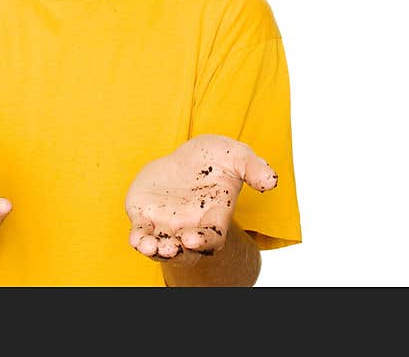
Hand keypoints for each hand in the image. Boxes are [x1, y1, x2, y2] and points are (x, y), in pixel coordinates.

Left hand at [125, 134, 277, 266]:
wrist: (189, 156)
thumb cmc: (218, 160)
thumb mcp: (238, 157)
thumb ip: (254, 168)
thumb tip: (271, 181)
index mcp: (214, 218)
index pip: (212, 238)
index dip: (203, 242)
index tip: (193, 239)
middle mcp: (190, 227)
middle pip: (184, 250)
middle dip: (176, 252)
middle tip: (170, 247)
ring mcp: (166, 224)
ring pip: (159, 247)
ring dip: (153, 250)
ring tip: (149, 247)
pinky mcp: (145, 216)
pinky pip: (140, 233)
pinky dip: (138, 238)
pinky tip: (137, 239)